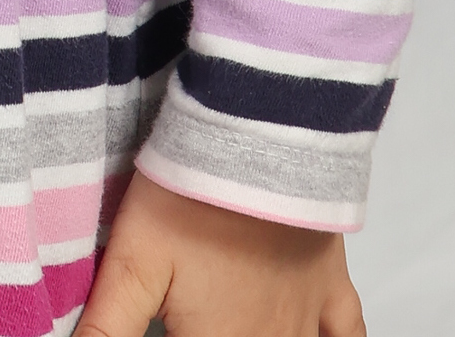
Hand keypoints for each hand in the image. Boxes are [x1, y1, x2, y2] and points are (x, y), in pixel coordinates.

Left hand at [79, 172, 363, 336]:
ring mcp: (305, 317)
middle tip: (202, 317)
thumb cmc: (190, 198)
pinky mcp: (331, 283)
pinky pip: (348, 335)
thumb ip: (106, 328)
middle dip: (227, 335)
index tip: (177, 328)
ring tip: (241, 325)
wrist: (254, 137)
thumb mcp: (129, 265)